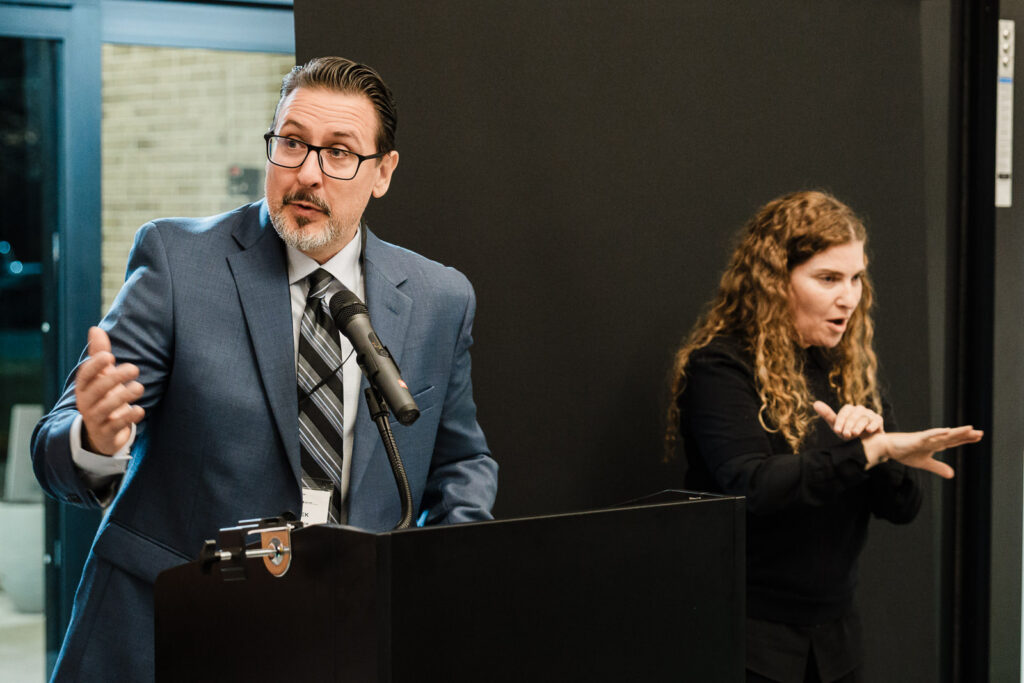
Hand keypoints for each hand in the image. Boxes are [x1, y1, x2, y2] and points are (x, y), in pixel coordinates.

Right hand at [74, 327, 145, 455]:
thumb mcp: (101, 376)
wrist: (102, 432)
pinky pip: (116, 426)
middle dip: (115, 378)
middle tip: (135, 369)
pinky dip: (129, 418)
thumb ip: (99, 353)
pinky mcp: (107, 433)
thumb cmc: (104, 396)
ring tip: (139, 387)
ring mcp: (96, 419)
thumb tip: (95, 328)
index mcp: (85, 387)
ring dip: (124, 396)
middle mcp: (86, 402)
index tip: (109, 356)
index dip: (94, 365)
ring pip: (106, 407)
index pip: (85, 375)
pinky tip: (140, 410)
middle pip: (98, 389)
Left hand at [813, 401, 884, 439]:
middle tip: (845, 434)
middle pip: (854, 415)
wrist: (866, 442)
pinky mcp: (878, 419)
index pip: (844, 412)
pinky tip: (869, 430)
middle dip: (848, 425)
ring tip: (854, 433)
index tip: (837, 430)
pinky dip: (873, 425)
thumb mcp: (837, 426)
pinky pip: (876, 420)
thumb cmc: (849, 433)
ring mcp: (869, 414)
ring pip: (864, 418)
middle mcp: (859, 409)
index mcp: (848, 409)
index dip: (840, 421)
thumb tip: (815, 403)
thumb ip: (828, 415)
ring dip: (859, 426)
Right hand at [861, 425, 982, 478]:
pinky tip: (947, 430)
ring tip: (969, 429)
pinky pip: (928, 435)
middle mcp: (933, 439)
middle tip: (981, 433)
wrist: (887, 447)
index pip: (954, 441)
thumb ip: (938, 467)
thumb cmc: (904, 452)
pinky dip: (937, 432)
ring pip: (944, 435)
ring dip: (956, 432)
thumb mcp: (924, 463)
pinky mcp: (916, 439)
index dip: (966, 439)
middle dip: (966, 435)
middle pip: (952, 437)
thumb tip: (952, 475)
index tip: (978, 437)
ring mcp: (925, 438)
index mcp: (935, 444)